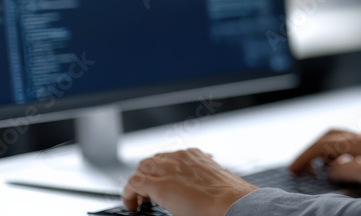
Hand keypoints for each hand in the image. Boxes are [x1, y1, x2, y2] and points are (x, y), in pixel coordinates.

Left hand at [122, 148, 255, 215]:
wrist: (232, 203)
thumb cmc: (229, 197)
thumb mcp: (213, 181)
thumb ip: (201, 180)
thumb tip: (197, 192)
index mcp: (195, 156)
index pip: (169, 157)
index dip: (160, 171)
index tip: (160, 181)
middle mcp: (180, 158)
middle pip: (152, 160)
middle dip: (147, 175)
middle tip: (146, 192)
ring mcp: (169, 170)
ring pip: (141, 168)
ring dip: (137, 183)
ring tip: (138, 200)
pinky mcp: (160, 186)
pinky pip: (134, 184)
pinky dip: (128, 194)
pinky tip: (132, 205)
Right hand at [289, 129, 360, 192]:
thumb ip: (346, 170)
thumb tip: (330, 171)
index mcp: (359, 142)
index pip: (323, 144)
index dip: (305, 157)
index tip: (293, 170)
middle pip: (329, 136)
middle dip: (312, 151)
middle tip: (301, 169)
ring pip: (340, 141)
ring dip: (325, 153)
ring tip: (320, 172)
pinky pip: (351, 147)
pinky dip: (339, 156)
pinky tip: (344, 169)